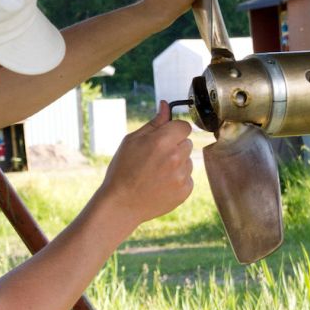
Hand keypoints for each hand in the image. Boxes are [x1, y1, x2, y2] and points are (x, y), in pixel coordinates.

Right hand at [97, 101, 193, 225]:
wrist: (121, 203)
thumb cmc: (122, 169)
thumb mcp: (132, 141)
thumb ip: (154, 123)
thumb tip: (166, 105)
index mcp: (162, 141)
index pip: (185, 126)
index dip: (174, 130)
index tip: (165, 137)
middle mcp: (176, 157)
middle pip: (187, 143)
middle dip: (175, 146)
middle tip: (155, 158)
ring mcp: (182, 175)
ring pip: (188, 161)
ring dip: (177, 163)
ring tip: (156, 173)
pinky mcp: (185, 191)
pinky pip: (187, 178)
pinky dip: (177, 180)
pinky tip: (160, 184)